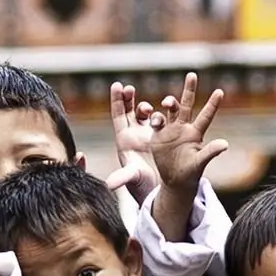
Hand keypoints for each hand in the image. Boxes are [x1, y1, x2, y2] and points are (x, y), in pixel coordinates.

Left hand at [105, 82, 161, 202]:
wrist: (156, 190)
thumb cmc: (141, 184)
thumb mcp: (132, 178)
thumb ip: (122, 178)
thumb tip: (108, 185)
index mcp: (124, 140)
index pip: (118, 116)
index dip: (116, 100)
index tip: (117, 85)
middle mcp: (134, 135)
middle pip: (129, 110)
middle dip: (128, 98)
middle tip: (130, 89)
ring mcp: (148, 135)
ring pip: (145, 114)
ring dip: (147, 107)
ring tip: (150, 108)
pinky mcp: (161, 137)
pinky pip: (161, 119)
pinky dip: (162, 112)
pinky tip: (166, 109)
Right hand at [147, 73, 228, 196]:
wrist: (174, 180)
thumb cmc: (191, 173)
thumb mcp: (200, 163)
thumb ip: (211, 152)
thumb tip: (225, 144)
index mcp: (196, 133)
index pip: (206, 115)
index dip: (212, 104)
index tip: (220, 91)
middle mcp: (184, 128)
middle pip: (187, 105)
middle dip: (189, 90)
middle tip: (192, 74)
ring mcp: (170, 130)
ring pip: (170, 110)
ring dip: (170, 102)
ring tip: (168, 102)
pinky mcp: (158, 135)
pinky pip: (156, 121)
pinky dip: (156, 118)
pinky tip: (156, 122)